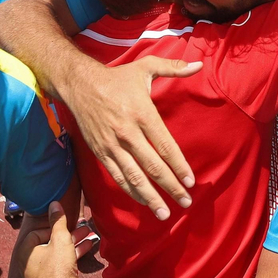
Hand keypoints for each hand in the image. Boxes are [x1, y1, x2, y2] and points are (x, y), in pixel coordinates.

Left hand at [19, 202, 83, 277]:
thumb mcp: (60, 239)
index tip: (67, 225)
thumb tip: (54, 203)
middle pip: (49, 243)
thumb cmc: (58, 269)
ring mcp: (37, 276)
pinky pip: (58, 266)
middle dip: (68, 234)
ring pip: (56, 254)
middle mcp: (28, 263)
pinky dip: (70, 258)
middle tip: (83, 228)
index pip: (38, 232)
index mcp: (25, 251)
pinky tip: (86, 251)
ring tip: (89, 236)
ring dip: (72, 245)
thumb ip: (58, 221)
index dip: (54, 227)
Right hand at [61, 57, 201, 219]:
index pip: (165, 146)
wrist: (79, 85)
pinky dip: (130, 191)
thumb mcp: (145, 67)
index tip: (191, 182)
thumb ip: (173, 68)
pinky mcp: (100, 152)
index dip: (179, 166)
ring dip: (150, 197)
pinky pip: (118, 175)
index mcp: (142, 114)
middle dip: (170, 187)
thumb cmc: (117, 77)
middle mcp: (127, 133)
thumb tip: (198, 64)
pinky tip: (143, 201)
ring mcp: (112, 145)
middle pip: (153, 166)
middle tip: (185, 203)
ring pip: (133, 177)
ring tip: (164, 213)